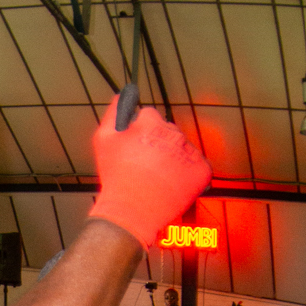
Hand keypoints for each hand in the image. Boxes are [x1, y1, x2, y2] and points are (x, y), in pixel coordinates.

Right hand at [89, 106, 210, 245]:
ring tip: (157, 180)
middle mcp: (174, 133)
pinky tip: (171, 186)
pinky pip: (198, 168)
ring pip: (183, 150)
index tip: (136, 148)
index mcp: (151, 122)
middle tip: (145, 168)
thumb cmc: (116, 177)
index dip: (141, 133)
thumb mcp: (104, 139)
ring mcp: (189, 152)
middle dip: (159, 145)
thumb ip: (115, 112)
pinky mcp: (202, 171)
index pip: (150, 117)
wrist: (131, 212)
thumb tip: (125, 94)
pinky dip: (188, 176)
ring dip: (173, 160)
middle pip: (168, 132)